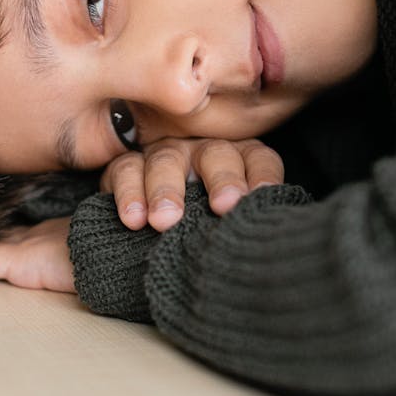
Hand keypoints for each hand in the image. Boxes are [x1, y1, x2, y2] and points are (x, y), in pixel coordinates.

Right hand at [100, 137, 283, 232]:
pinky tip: (133, 219)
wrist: (153, 230)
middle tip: (223, 207)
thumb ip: (248, 224)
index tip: (259, 200)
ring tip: (165, 220)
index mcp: (240, 160)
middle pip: (217, 155)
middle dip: (222, 179)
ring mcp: (166, 154)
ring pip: (168, 161)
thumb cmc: (207, 227)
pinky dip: (129, 194)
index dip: (262, 177)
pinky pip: (126, 170)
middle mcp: (204, 151)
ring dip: (167, 190)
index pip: (258, 160)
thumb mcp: (232, 224)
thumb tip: (269, 245)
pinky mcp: (128, 164)